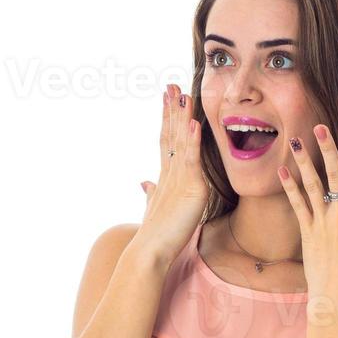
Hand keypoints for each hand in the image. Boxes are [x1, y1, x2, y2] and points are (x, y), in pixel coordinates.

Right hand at [136, 83, 206, 265]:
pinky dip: (192, 142)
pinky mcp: (189, 188)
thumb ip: (150, 193)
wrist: (150, 252)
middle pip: (171, 135)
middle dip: (172, 110)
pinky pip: (190, 161)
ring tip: (182, 94)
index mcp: (165, 177)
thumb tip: (143, 183)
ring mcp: (177, 179)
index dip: (167, 119)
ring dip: (181, 117)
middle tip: (171, 85)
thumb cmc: (154, 236)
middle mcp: (169, 173)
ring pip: (179, 142)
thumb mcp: (154, 208)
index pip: (166, 141)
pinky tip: (194, 123)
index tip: (168, 99)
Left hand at [277, 123, 337, 307]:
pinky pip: (297, 204)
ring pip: (312, 185)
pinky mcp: (307, 231)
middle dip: (328, 148)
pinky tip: (282, 170)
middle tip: (320, 126)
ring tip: (296, 140)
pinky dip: (290, 186)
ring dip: (304, 161)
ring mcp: (322, 221)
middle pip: (335, 174)